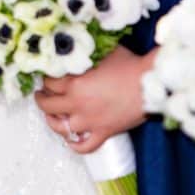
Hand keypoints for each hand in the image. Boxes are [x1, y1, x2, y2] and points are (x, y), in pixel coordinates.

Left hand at [34, 45, 150, 153]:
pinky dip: (75, 145)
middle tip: (41, 95)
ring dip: (52, 122)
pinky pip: (85, 146)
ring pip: (61, 128)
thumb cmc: (129, 64)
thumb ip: (86, 55)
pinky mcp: (104, 132)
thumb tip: (78, 49)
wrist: (152, 82)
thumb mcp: (102, 52)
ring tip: (51, 116)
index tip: (47, 76)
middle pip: (48, 106)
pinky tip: (71, 140)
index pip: (49, 82)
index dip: (45, 79)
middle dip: (41, 99)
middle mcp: (77, 104)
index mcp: (74, 82)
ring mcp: (90, 121)